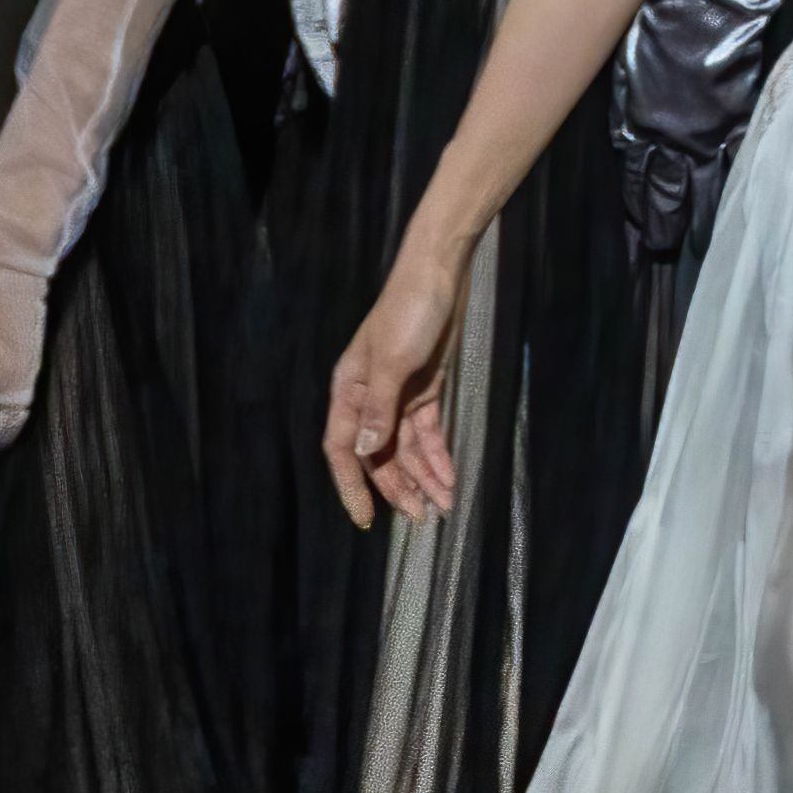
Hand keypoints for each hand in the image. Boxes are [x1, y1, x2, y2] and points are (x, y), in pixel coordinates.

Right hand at [323, 248, 466, 529]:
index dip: (351, 486)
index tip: (365, 519)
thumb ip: (378, 409)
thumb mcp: (393, 360)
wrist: (441, 273)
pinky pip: (427, 434)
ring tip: (444, 505)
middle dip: (398, 488)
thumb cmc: (410, 310)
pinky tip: (450, 477)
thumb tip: (362, 451)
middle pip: (378, 456)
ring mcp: (399, 395)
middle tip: (422, 517)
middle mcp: (369, 398)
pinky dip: (438, 456)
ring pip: (405, 449)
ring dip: (423, 477)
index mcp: (349, 390)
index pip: (342, 450)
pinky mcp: (425, 390)